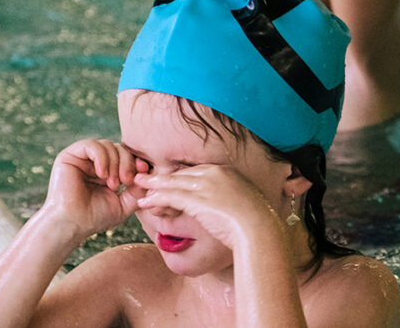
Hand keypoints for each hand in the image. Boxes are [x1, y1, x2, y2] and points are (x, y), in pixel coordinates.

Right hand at [41, 139, 145, 241]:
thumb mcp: (124, 203)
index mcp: (105, 171)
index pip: (126, 156)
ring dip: (115, 163)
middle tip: (126, 182)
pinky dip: (102, 157)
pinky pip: (92, 145)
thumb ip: (138, 189)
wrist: (71, 226)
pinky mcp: (69, 155)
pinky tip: (102, 175)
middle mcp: (93, 162)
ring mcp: (81, 158)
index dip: (137, 160)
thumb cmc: (94, 218)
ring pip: (107, 145)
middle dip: (127, 162)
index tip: (144, 171)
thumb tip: (149, 173)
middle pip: (118, 148)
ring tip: (113, 184)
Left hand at [134, 165, 281, 251]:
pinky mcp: (198, 198)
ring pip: (173, 182)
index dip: (179, 176)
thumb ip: (234, 200)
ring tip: (139, 186)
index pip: (196, 171)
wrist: (260, 228)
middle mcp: (214, 173)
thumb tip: (229, 208)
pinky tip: (145, 202)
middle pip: (182, 173)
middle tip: (146, 178)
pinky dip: (156, 198)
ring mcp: (205, 184)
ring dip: (153, 185)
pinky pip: (171, 196)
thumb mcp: (247, 203)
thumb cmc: (257, 222)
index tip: (168, 179)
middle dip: (163, 178)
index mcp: (226, 172)